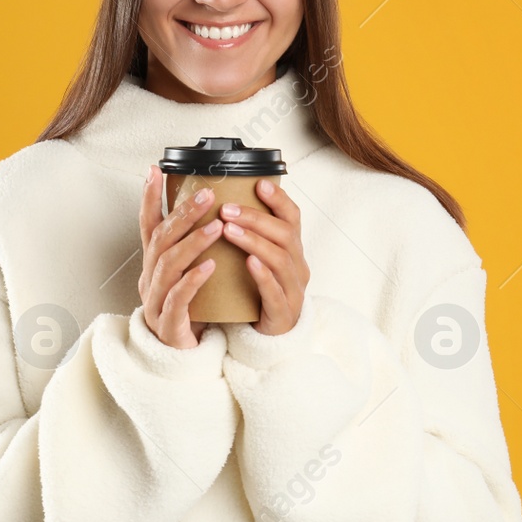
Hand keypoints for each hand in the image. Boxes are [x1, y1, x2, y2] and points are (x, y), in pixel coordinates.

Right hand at [137, 165, 220, 348]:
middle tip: (208, 195)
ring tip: (217, 227)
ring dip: (193, 243)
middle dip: (183, 214)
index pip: (148, 224)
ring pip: (168, 266)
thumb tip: (211, 210)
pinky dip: (193, 281)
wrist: (182, 358)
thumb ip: (193, 246)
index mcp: (154, 264)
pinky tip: (210, 267)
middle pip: (160, 239)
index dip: (148, 197)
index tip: (155, 170)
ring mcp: (156, 301)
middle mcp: (150, 278)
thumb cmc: (189, 310)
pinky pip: (178, 299)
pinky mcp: (168, 324)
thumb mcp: (187, 273)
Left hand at [218, 177, 307, 335]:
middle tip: (227, 209)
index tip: (259, 183)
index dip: (279, 199)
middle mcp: (298, 266)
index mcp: (293, 250)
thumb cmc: (258, 293)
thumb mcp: (259, 259)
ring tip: (229, 230)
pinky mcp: (283, 313)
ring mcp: (293, 290)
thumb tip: (223, 201)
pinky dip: (263, 275)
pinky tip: (249, 263)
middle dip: (256, 218)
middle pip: (285, 234)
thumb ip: (251, 235)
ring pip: (280, 259)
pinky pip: (275, 291)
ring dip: (254, 241)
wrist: (270, 339)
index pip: (293, 217)